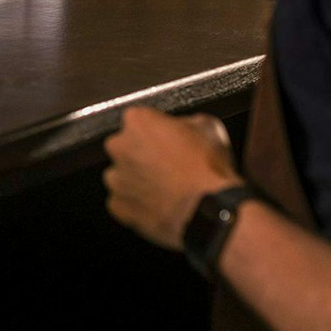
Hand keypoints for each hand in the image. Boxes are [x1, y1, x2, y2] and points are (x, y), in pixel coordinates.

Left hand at [102, 106, 242, 249]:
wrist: (214, 210)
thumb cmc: (210, 169)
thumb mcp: (208, 128)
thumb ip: (183, 123)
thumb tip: (181, 128)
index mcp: (138, 121)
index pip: (137, 120)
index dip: (154, 131)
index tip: (165, 141)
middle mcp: (119, 146)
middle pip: (124, 147)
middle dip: (140, 156)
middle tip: (165, 167)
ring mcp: (116, 178)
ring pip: (121, 175)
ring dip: (136, 181)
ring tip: (163, 189)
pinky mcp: (118, 206)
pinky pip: (122, 202)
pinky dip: (136, 205)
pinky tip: (157, 206)